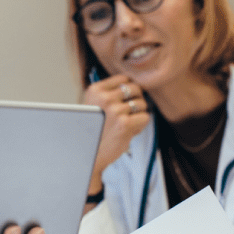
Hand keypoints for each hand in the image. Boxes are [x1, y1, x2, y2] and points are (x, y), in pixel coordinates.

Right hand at [82, 75, 149, 199]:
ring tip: (125, 124)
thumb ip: (109, 93)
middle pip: (136, 89)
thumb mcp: (94, 105)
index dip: (128, 90)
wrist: (87, 155)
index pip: (124, 79)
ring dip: (138, 115)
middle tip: (128, 114)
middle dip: (136, 100)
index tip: (122, 101)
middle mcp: (104, 97)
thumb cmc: (94, 130)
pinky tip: (128, 131)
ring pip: (142, 104)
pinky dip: (140, 126)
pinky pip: (145, 117)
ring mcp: (115, 110)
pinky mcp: (125, 124)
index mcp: (95, 90)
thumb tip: (135, 84)